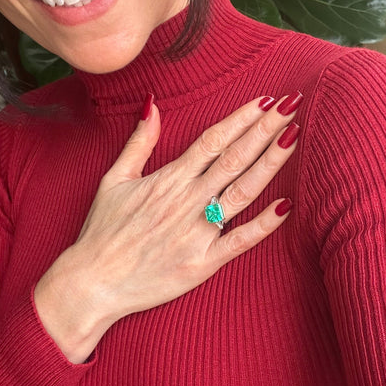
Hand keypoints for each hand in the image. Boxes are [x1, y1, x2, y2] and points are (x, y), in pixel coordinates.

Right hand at [34, 92, 302, 362]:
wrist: (92, 284)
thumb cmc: (102, 231)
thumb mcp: (114, 180)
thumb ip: (139, 143)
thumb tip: (153, 105)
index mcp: (168, 180)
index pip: (212, 140)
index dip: (241, 118)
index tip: (265, 100)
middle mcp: (186, 200)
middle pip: (233, 158)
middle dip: (265, 129)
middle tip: (292, 105)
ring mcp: (196, 232)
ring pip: (242, 191)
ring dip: (270, 163)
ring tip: (293, 138)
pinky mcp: (202, 263)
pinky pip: (239, 241)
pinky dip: (263, 224)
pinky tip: (287, 206)